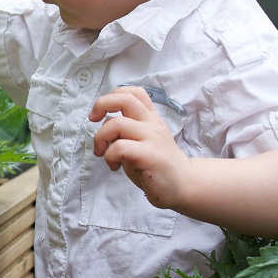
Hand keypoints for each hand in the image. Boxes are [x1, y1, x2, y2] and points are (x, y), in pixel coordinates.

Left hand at [88, 86, 190, 209]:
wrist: (184, 185)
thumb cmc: (155, 164)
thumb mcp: (140, 140)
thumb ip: (124, 129)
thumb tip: (102, 123)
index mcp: (149, 118)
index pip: (133, 92)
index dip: (111, 96)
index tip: (100, 114)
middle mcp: (151, 124)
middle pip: (125, 99)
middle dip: (101, 105)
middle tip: (93, 121)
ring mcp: (152, 138)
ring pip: (117, 124)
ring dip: (100, 137)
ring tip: (102, 153)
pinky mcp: (150, 155)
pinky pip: (120, 147)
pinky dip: (109, 155)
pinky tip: (114, 166)